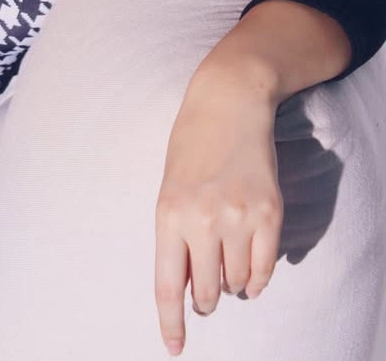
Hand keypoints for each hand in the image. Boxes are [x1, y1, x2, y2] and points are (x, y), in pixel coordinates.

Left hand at [154, 70, 282, 356]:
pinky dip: (256, 279)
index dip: (171, 321)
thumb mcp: (168, 186)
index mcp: (167, 213)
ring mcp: (239, 218)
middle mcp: (202, 221)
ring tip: (226, 267)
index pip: (167, 285)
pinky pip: (264, 268)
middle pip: (206, 291)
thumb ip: (175, 232)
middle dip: (205, 300)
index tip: (175, 347)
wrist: (228, 101)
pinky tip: (250, 275)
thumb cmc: (191, 143)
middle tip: (206, 295)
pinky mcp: (269, 213)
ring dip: (231, 285)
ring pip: (237, 282)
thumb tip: (187, 282)